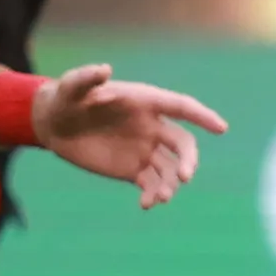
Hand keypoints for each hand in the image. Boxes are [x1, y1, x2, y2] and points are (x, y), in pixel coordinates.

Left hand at [25, 62, 228, 205]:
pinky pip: (152, 184)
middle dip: (189, 159)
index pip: (181, 107)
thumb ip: (87, 78)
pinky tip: (146, 204)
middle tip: (184, 177)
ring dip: (171, 183)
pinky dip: (153, 195)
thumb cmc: (66, 98)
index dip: (202, 116)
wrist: (54, 125)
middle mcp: (151, 126)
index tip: (221, 128)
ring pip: (170, 168)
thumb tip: (105, 70)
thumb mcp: (71, 86)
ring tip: (160, 197)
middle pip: (183, 143)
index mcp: (145, 102)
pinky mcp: (133, 170)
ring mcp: (144, 149)